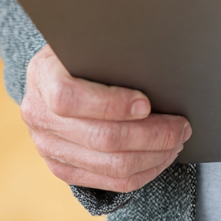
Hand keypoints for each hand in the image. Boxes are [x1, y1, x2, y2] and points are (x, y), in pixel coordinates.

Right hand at [21, 45, 191, 192]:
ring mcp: (48, 147)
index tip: (146, 103)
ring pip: (110, 166)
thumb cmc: (84, 49)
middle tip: (181, 126)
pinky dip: (142, 172)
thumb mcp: (88, 38)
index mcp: (42, 75)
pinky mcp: (62, 169)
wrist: (56, 73)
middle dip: (150, 135)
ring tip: (176, 141)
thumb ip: (109, 48)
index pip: (69, 98)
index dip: (110, 103)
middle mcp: (38, 115)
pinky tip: (160, 157)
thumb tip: (153, 58)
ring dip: (152, 156)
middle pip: (100, 138)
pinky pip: (108, 182)